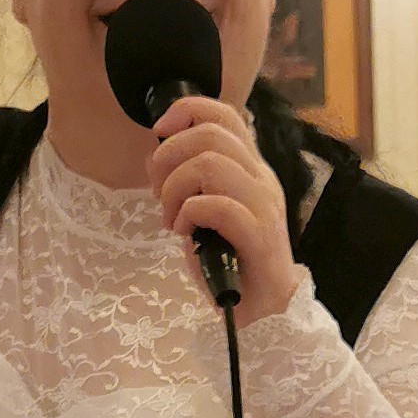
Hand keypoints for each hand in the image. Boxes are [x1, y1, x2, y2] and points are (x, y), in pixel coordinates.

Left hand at [145, 95, 295, 322]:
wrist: (263, 309)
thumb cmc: (230, 262)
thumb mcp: (202, 214)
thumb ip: (185, 184)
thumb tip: (153, 159)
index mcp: (250, 169)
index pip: (224, 115)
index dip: (187, 109)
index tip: (158, 131)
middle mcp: (261, 178)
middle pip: (210, 134)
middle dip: (169, 156)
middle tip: (158, 192)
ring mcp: (263, 204)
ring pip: (209, 164)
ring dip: (175, 189)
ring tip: (171, 218)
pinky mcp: (259, 233)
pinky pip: (215, 205)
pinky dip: (188, 214)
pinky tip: (185, 232)